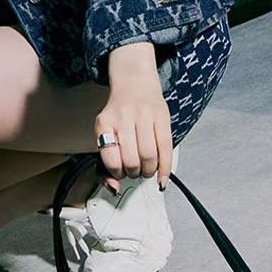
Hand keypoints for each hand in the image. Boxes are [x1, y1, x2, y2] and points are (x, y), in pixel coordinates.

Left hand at [95, 43, 173, 193]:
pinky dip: (165, 167)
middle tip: (134, 171)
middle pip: (131, 160)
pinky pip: (166, 147)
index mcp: (104, 124)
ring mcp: (144, 115)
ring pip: (149, 156)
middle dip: (134, 173)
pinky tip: (162, 177)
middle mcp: (123, 117)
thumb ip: (105, 164)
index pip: (111, 159)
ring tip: (146, 169)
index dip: (117, 172)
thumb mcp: (106, 135)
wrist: (134, 83)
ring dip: (148, 171)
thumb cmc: (118, 115)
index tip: (120, 173)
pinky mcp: (162, 116)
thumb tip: (113, 188)